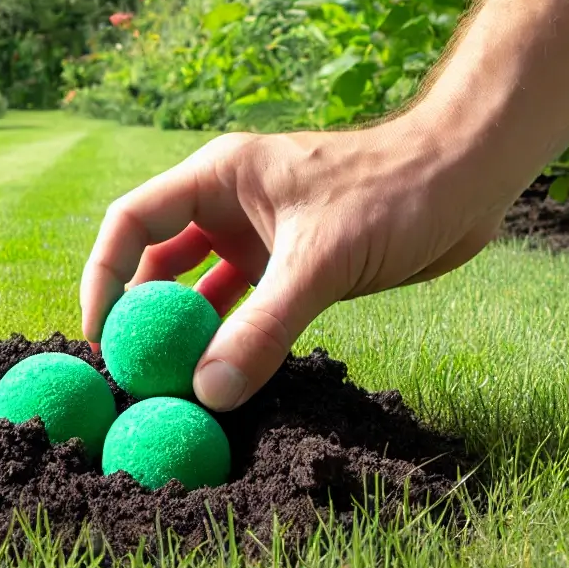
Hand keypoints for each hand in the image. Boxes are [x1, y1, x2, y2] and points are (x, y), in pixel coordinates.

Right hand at [79, 114, 514, 411]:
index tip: (101, 336)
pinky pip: (243, 306)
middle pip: (157, 258)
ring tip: (173, 384)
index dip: (105, 276)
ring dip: (187, 331)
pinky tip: (226, 377)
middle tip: (133, 373)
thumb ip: (263, 327)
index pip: (132, 221)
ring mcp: (260, 234)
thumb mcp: (320, 261)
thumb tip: (208, 391)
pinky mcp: (293, 263)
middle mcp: (229, 203)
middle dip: (141, 313)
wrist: (468, 179)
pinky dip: (231, 338)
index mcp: (218, 176)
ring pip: (200, 287)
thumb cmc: (394, 193)